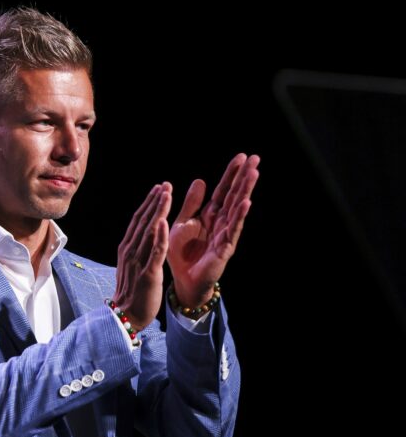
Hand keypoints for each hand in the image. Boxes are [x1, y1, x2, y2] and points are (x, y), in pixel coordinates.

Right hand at [113, 182, 171, 330]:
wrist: (126, 315)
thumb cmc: (132, 292)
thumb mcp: (132, 265)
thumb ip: (137, 249)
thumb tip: (145, 235)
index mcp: (127, 248)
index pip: (138, 221)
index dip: (149, 203)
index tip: (158, 189)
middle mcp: (130, 251)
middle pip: (143, 221)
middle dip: (155, 201)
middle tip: (165, 184)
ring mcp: (138, 261)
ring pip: (149, 231)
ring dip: (158, 211)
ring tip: (167, 194)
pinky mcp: (148, 273)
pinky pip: (155, 252)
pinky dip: (159, 236)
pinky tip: (164, 222)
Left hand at [168, 153, 259, 307]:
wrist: (182, 280)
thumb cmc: (182, 253)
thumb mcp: (182, 223)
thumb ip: (191, 204)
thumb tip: (200, 180)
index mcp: (209, 214)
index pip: (223, 190)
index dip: (231, 174)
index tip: (241, 156)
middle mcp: (221, 222)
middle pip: (234, 195)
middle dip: (244, 177)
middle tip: (255, 158)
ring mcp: (225, 234)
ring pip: (237, 209)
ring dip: (245, 191)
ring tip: (254, 173)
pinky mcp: (225, 248)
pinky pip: (232, 230)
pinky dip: (239, 216)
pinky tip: (246, 203)